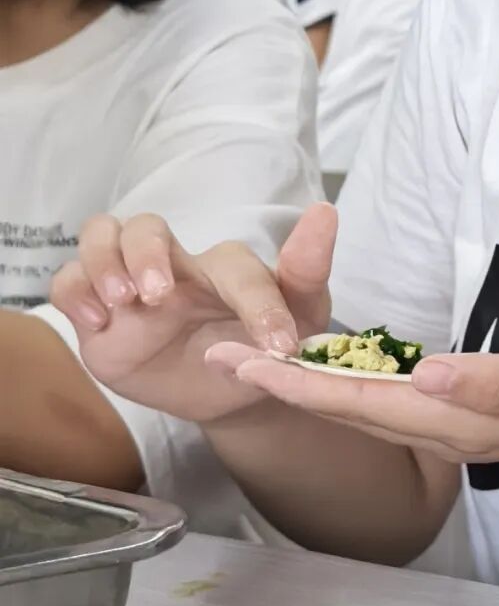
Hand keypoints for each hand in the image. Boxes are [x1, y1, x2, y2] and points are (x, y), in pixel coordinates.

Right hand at [51, 205, 336, 424]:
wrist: (232, 394)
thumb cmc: (265, 345)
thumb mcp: (301, 318)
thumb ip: (308, 272)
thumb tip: (324, 212)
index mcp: (228, 269)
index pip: (236, 267)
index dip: (257, 302)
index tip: (278, 345)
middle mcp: (176, 267)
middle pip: (146, 225)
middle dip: (147, 253)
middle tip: (158, 295)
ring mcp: (133, 288)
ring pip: (101, 235)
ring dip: (105, 261)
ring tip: (123, 300)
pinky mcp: (99, 317)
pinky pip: (68, 281)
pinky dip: (75, 292)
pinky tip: (97, 321)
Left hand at [207, 320, 498, 470]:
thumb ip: (492, 378)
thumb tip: (423, 375)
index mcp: (456, 420)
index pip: (358, 403)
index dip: (296, 382)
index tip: (239, 360)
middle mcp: (442, 429)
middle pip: (345, 410)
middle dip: (280, 384)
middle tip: (217, 357)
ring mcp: (451, 424)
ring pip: (361, 407)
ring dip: (304, 385)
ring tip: (255, 361)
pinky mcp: (461, 410)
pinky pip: (386, 400)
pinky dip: (343, 383)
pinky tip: (329, 368)